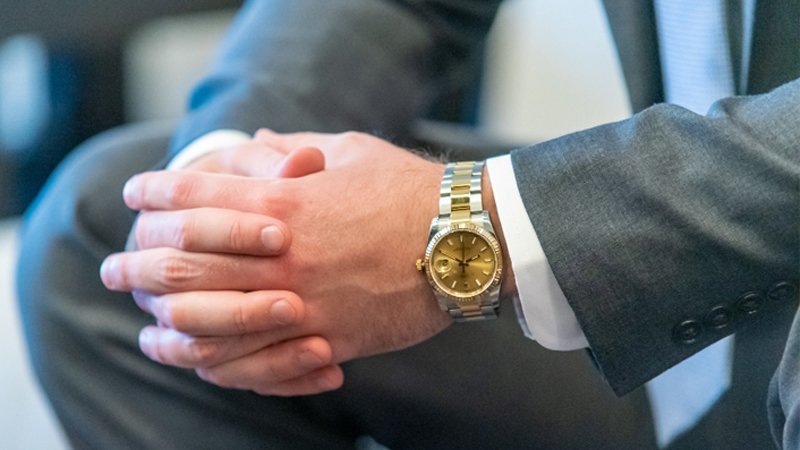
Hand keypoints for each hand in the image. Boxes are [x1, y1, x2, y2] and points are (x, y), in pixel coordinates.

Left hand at [102, 132, 460, 394]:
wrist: (466, 240)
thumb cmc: (410, 190)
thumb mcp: (351, 153)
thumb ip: (295, 152)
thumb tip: (259, 145)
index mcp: (284, 201)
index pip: (196, 195)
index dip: (156, 192)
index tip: (135, 193)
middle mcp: (281, 255)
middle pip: (183, 263)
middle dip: (138, 262)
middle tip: (115, 267)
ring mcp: (302, 301)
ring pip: (208, 322)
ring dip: (165, 323)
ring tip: (145, 325)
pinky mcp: (326, 338)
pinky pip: (255, 362)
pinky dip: (217, 362)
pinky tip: (197, 358)